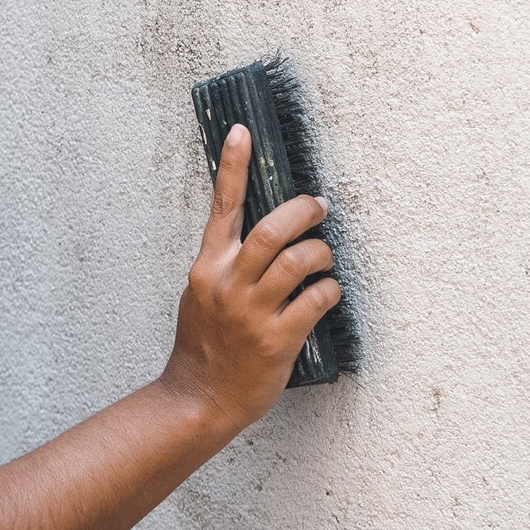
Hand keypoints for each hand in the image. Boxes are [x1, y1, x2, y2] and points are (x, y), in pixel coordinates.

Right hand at [159, 123, 339, 431]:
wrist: (200, 398)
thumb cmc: (204, 344)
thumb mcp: (201, 294)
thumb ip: (225, 264)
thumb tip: (256, 234)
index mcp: (208, 268)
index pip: (221, 206)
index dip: (232, 165)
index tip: (242, 132)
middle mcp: (230, 284)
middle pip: (273, 230)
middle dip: (303, 211)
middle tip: (318, 205)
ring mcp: (253, 313)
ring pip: (300, 262)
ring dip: (322, 253)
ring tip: (324, 257)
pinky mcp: (278, 340)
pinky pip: (316, 301)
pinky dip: (329, 291)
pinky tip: (328, 294)